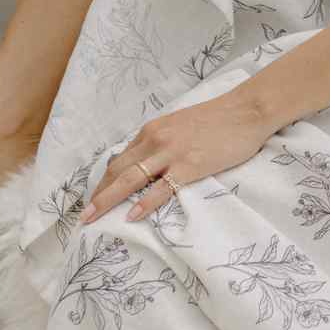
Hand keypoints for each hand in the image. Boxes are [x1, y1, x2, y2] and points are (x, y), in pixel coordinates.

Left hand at [78, 88, 271, 225]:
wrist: (246, 110)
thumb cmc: (218, 119)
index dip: (104, 181)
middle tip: (83, 216)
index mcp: (152, 130)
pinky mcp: (190, 165)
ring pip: (130, 179)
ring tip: (92, 218)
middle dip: (98, 194)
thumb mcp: (181, 125)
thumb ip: (163, 142)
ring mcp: (171, 153)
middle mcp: (155, 140)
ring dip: (108, 200)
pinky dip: (144, 203)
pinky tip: (132, 216)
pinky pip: (162, 188)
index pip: (120, 159)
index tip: (95, 198)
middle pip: (117, 171)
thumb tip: (150, 162)